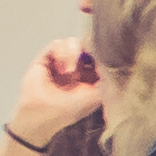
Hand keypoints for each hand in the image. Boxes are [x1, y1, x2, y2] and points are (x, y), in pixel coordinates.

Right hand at [2, 41, 102, 155]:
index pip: (100, 56)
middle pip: (87, 45)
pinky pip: (57, 43)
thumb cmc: (68, 110)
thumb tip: (113, 64)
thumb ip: (108, 80)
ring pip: (73, 42)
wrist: (42, 114)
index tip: (106, 56)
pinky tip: (61, 70)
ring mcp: (61, 62)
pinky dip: (61, 53)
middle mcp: (77, 67)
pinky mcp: (46, 58)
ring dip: (73, 53)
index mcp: (90, 76)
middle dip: (89, 49)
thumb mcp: (96, 96)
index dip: (103, 53)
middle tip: (88, 59)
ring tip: (70, 72)